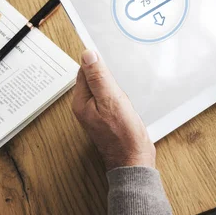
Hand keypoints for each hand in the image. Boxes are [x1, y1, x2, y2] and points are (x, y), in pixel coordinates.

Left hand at [72, 50, 155, 169]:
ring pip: (106, 88)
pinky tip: (127, 105)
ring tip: (124, 100)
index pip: (85, 70)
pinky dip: (121, 97)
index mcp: (81, 101)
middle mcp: (86, 106)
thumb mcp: (111, 100)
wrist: (134, 159)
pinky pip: (113, 98)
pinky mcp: (108, 116)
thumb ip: (99, 77)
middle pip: (95, 78)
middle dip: (111, 79)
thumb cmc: (123, 134)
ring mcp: (97, 112)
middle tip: (120, 91)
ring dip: (117, 88)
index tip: (112, 72)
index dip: (100, 66)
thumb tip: (88, 54)